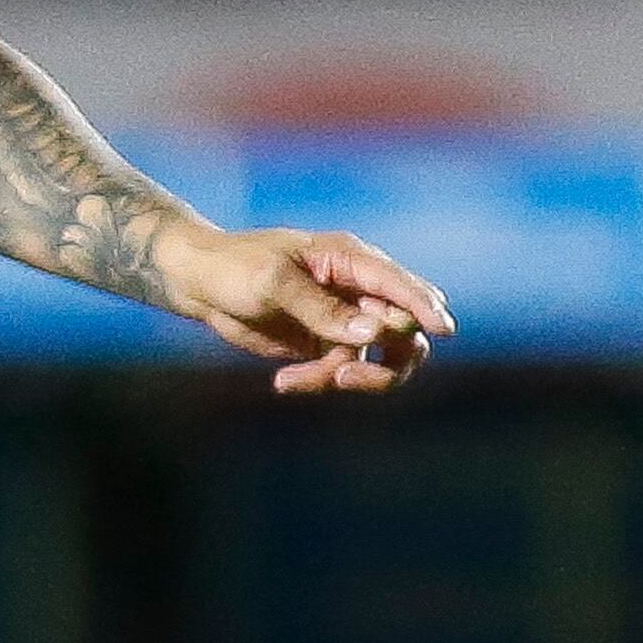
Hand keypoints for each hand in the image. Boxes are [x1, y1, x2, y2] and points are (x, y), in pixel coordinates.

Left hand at [155, 222, 454, 394]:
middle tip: (344, 377)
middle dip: (389, 359)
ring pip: (379, 359)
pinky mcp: (327, 345)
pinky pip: (343, 372)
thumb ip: (322, 308)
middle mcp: (358, 290)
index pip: (400, 284)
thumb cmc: (235, 267)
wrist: (199, 283)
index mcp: (350, 259)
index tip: (443, 330)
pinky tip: (283, 382)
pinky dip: (319, 382)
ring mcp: (346, 320)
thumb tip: (374, 333)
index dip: (425, 306)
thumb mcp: (273, 282)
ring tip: (301, 382)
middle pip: (406, 330)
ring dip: (350, 377)